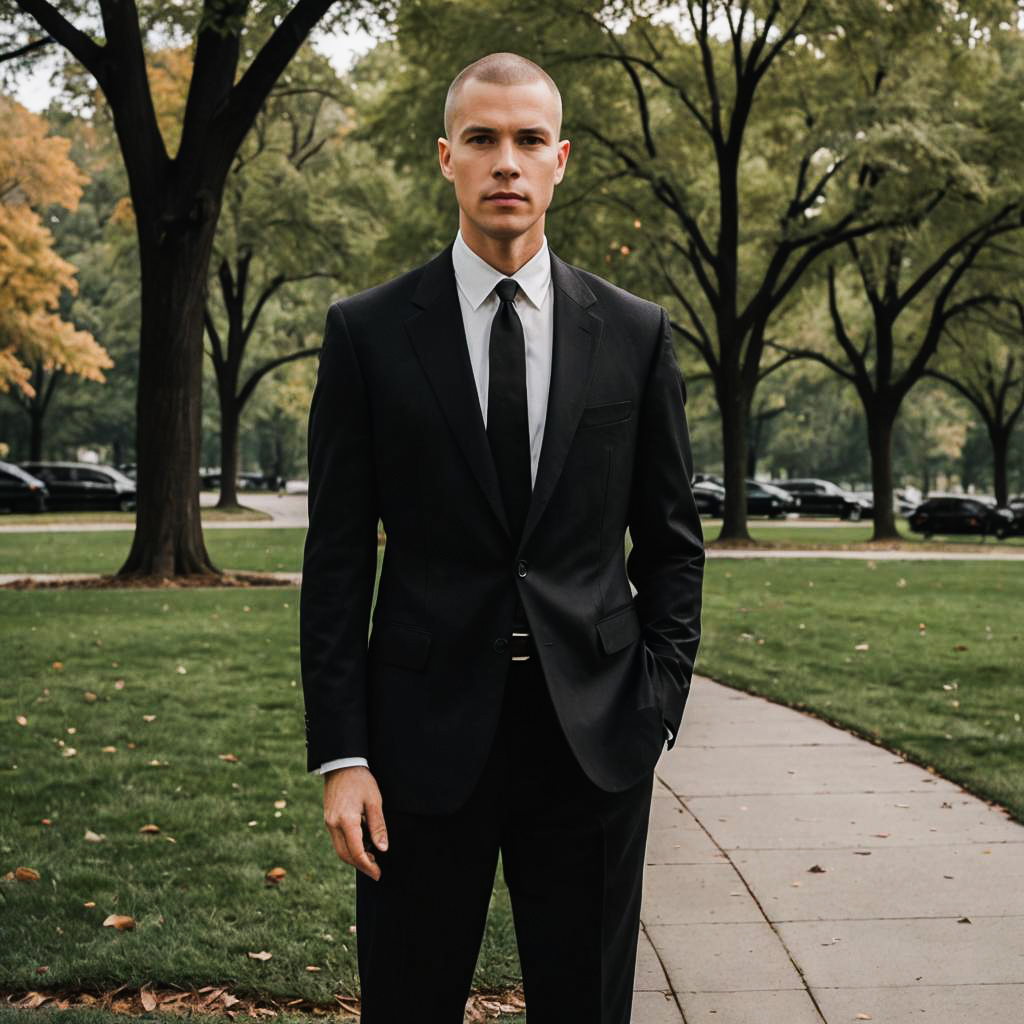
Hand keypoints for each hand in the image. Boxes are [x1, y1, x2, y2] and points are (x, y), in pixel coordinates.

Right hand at [323, 765, 387, 880]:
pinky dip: (349, 846)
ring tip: (371, 857)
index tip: (378, 873)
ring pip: (340, 849)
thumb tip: (383, 848)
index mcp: (346, 821)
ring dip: (354, 857)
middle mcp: (334, 824)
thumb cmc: (360, 780)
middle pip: (345, 855)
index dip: (368, 866)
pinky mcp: (328, 819)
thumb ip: (378, 826)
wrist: (341, 764)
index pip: (356, 852)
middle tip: (375, 870)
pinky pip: (337, 839)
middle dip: (360, 865)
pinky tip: (361, 843)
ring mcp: (328, 822)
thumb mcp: (374, 801)